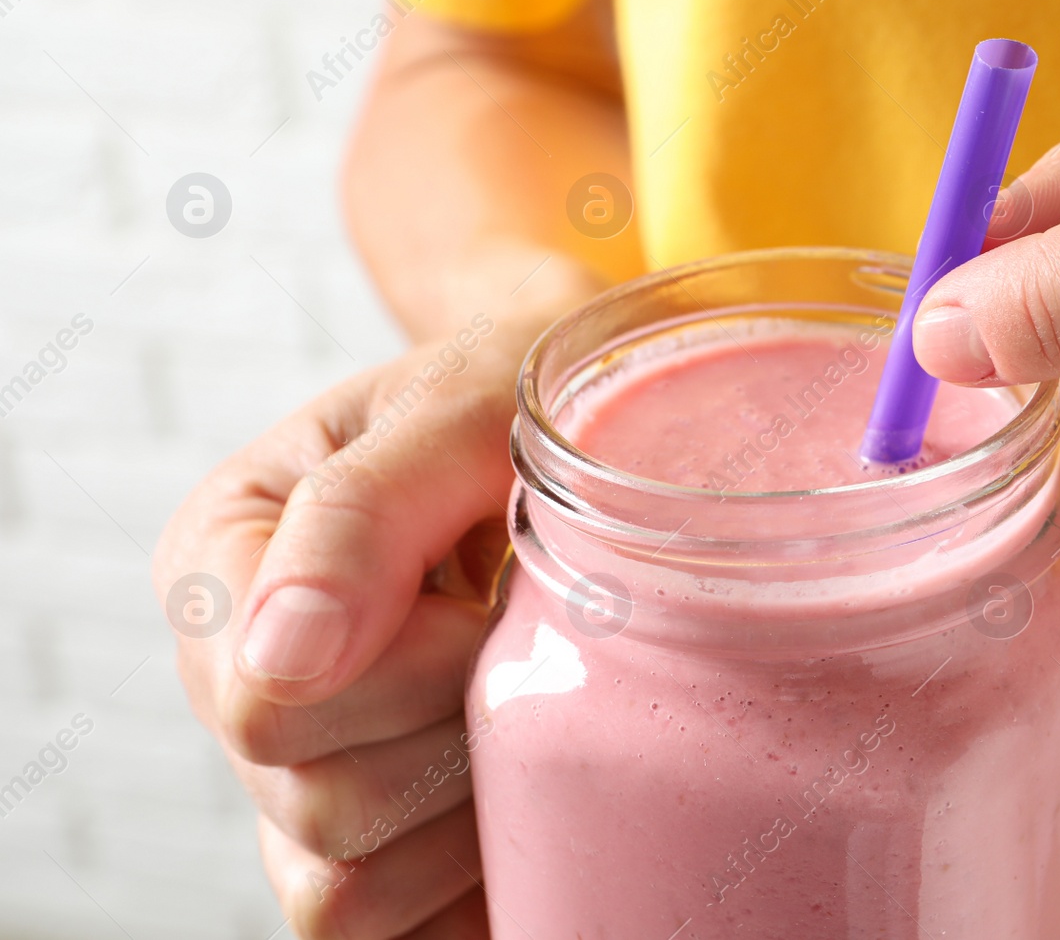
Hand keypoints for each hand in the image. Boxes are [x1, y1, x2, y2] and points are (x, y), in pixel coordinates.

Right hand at [152, 317, 545, 938]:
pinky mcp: (375, 840)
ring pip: (348, 888)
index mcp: (225, 559)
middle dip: (457, 731)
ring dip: (475, 808)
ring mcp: (301, 769)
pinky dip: (477, 879)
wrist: (602, 428)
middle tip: (531, 644)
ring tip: (536, 703)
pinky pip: (396, 925)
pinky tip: (530, 789)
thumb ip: (365, 511)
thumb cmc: (526, 403)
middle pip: (314, 804)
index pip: (272, 700)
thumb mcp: (463, 404)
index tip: (496, 599)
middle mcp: (243, 679)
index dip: (414, 669)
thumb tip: (282, 661)